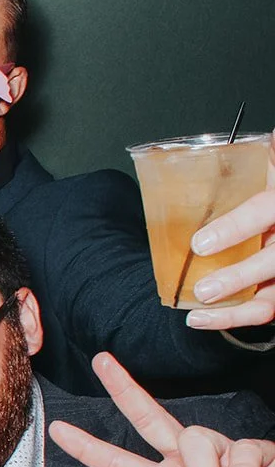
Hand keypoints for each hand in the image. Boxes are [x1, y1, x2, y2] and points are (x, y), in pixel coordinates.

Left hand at [48, 353, 274, 466]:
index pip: (121, 465)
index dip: (90, 449)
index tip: (57, 431)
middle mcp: (190, 466)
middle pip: (150, 418)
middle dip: (124, 389)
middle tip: (100, 361)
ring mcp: (223, 455)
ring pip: (195, 440)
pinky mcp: (258, 453)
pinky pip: (241, 451)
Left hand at [186, 131, 274, 328]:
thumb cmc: (272, 187)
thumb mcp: (267, 169)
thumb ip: (258, 159)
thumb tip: (234, 146)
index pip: (266, 210)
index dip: (235, 228)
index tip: (200, 244)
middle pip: (273, 261)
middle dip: (238, 278)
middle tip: (202, 290)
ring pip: (272, 298)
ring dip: (235, 311)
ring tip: (198, 315)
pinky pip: (265, 308)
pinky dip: (234, 318)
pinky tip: (203, 320)